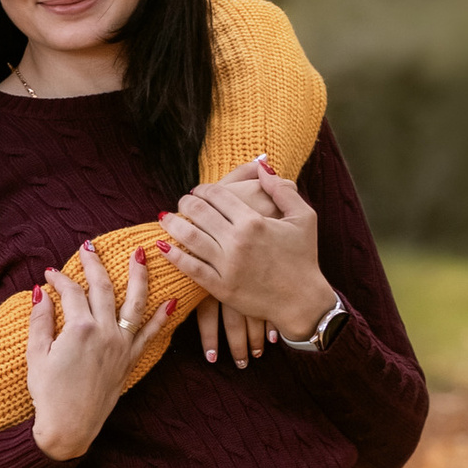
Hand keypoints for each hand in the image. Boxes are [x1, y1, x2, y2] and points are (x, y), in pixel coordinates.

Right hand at [27, 242, 169, 460]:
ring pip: (134, 302)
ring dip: (138, 276)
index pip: (71, 291)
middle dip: (95, 264)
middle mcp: (105, 332)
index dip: (59, 279)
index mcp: (79, 329)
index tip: (50, 274)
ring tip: (141, 254)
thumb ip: (40, 320)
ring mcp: (121, 345)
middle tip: (89, 247)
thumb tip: (40, 292)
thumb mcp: (36, 354)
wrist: (69, 426)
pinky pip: (150, 334)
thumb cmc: (48, 394)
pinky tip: (171, 301)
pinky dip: (161, 318)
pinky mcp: (130, 360)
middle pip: (103, 287)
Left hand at [161, 161, 331, 346]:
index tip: (198, 190)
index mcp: (254, 220)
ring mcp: (227, 265)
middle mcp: (237, 241)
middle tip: (182, 202)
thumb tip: (262, 166)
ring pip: (189, 237)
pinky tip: (163, 246)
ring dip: (173, 224)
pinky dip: (174, 255)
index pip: (217, 194)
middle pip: (199, 212)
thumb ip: (282, 189)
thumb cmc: (304, 257)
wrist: (302, 301)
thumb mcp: (304, 217)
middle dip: (185, 202)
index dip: (203, 189)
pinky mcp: (220, 287)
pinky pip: (190, 268)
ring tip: (165, 218)